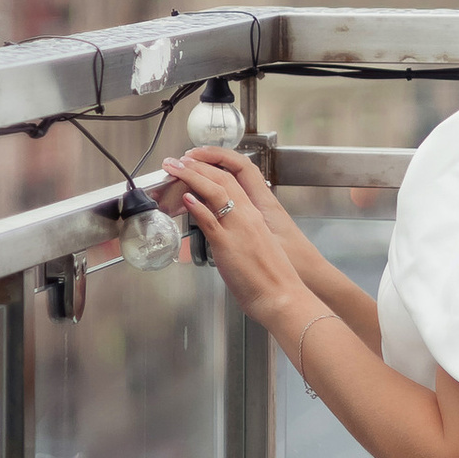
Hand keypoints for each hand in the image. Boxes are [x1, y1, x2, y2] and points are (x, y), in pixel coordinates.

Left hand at [160, 149, 309, 327]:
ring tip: (176, 168)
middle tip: (179, 160)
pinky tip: (187, 198)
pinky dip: (197, 207)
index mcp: (255, 217)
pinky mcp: (228, 245)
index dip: (212, 169)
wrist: (283, 297)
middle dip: (198, 166)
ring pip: (215, 192)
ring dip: (192, 177)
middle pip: (222, 180)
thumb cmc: (272, 279)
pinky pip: (211, 220)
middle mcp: (247, 217)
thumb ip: (241, 235)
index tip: (196, 163)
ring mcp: (238, 229)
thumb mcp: (258, 247)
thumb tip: (223, 233)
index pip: (232, 182)